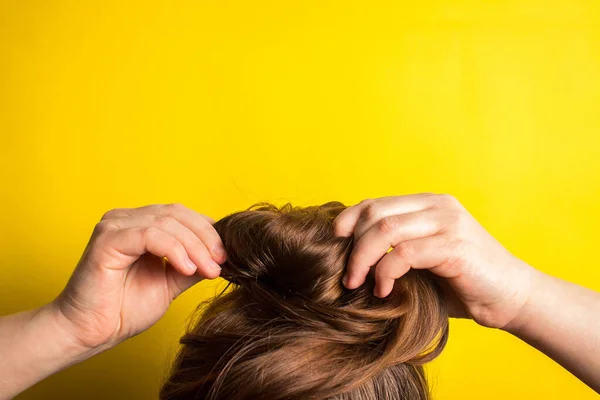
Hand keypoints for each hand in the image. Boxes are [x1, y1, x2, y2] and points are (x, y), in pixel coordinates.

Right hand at [53, 204, 226, 350]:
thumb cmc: (125, 309)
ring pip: (167, 222)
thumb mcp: (171, 282)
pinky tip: (186, 268)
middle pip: (177, 214)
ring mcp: (115, 225)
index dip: (208, 231)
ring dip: (194, 246)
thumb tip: (222, 256)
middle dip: (205, 238)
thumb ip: (193, 265)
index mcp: (141, 224)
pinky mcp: (107, 238)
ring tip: (207, 269)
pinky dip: (174, 249)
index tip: (225, 255)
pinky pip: (149, 235)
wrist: (93, 332)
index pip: (182, 215)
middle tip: (221, 262)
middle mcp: (126, 219)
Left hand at [333, 194, 537, 328]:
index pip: (377, 203)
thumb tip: (349, 258)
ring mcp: (449, 222)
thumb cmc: (464, 284)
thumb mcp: (424, 261)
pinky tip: (383, 289)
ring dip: (364, 258)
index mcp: (429, 204)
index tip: (334, 243)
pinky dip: (386, 271)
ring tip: (357, 282)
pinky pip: (405, 253)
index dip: (350, 219)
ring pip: (386, 229)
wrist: (514, 299)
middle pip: (376, 213)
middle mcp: (438, 206)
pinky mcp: (455, 246)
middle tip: (346, 275)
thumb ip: (396, 250)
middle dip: (353, 245)